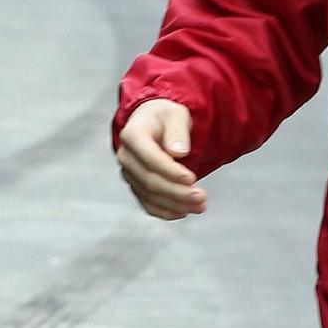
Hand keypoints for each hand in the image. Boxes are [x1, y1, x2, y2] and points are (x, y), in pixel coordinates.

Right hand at [116, 98, 206, 220]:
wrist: (154, 122)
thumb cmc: (166, 117)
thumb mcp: (176, 115)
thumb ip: (177, 132)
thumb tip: (178, 152)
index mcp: (133, 134)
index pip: (150, 158)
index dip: (170, 171)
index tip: (192, 179)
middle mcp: (126, 156)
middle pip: (150, 180)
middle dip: (177, 192)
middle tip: (202, 197)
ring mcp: (129, 173)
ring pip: (150, 195)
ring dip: (175, 204)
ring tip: (200, 206)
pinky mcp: (136, 185)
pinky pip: (147, 203)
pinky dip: (165, 211)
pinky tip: (183, 212)